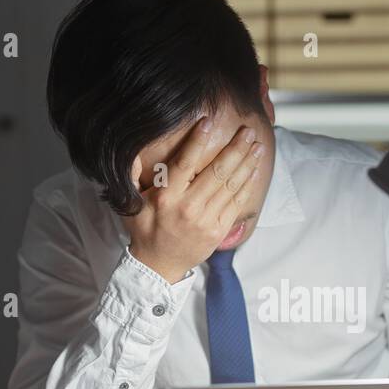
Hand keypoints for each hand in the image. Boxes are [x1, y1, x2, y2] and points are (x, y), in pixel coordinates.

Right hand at [125, 117, 263, 282]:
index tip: (208, 122)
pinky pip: (237, 202)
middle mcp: (188, 208)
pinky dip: (247, 183)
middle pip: (217, 172)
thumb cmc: (145, 230)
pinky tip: (254, 168)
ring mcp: (207, 220)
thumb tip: (131, 151)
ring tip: (257, 145)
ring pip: (231, 185)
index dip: (197, 142)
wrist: (159, 266)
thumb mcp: (131, 203)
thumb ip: (131, 175)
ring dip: (247, 163)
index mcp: (166, 198)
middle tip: (248, 131)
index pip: (185, 163)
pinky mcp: (219, 229)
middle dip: (235, 149)